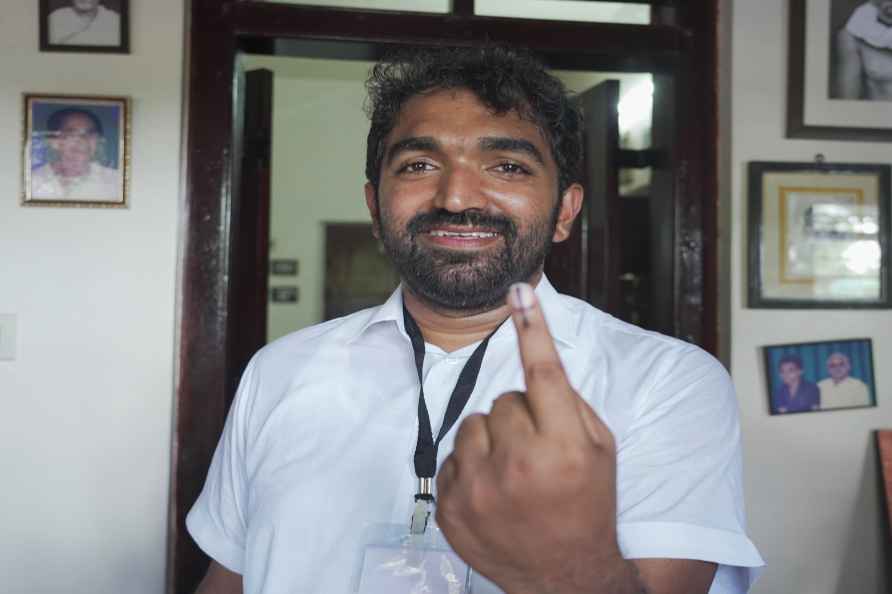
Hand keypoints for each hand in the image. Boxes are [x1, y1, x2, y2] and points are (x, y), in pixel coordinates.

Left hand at [435, 282, 634, 593]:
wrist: (564, 577)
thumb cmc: (588, 505)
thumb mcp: (601, 452)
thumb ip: (571, 404)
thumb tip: (537, 358)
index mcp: (564, 447)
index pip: (544, 372)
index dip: (532, 327)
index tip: (519, 291)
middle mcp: (519, 464)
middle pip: (504, 399)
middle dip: (520, 417)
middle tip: (537, 451)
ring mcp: (479, 487)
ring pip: (474, 422)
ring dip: (492, 439)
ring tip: (513, 472)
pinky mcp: (451, 505)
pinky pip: (454, 455)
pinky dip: (472, 467)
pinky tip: (494, 492)